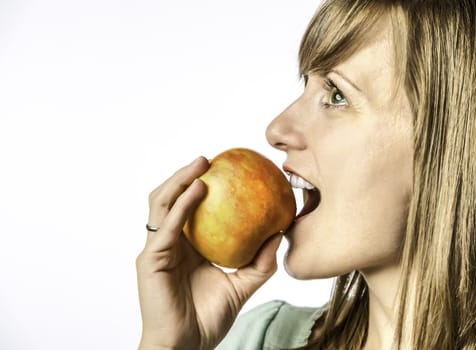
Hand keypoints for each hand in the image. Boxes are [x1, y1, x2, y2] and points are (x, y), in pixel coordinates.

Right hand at [136, 156, 281, 349]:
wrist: (186, 348)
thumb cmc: (207, 320)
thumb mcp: (241, 285)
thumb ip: (259, 262)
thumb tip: (280, 234)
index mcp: (185, 247)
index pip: (188, 209)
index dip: (199, 187)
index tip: (223, 169)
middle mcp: (168, 243)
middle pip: (171, 199)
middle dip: (186, 175)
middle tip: (209, 159)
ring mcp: (157, 249)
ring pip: (162, 203)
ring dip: (179, 180)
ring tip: (200, 165)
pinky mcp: (150, 259)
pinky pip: (167, 225)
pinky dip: (181, 205)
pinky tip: (198, 190)